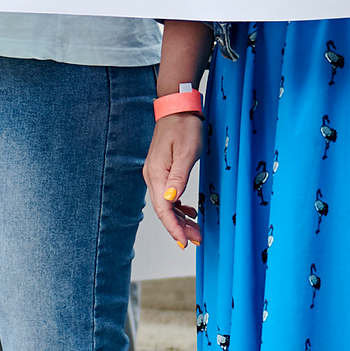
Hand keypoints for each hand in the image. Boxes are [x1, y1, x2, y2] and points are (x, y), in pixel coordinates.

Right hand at [144, 114, 205, 246]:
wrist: (178, 108)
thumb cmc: (184, 127)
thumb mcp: (186, 153)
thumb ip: (178, 177)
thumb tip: (171, 200)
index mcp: (156, 174)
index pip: (163, 208)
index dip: (173, 228)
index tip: (184, 243)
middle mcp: (152, 176)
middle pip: (164, 209)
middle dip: (179, 227)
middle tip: (197, 239)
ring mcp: (155, 173)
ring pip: (166, 204)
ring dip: (180, 219)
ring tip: (196, 230)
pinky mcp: (161, 170)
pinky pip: (167, 195)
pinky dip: (178, 207)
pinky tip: (189, 211)